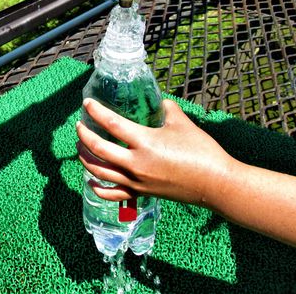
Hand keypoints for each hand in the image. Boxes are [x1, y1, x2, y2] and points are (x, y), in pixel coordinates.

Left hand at [76, 98, 235, 208]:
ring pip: (100, 171)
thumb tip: (158, 101)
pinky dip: (98, 187)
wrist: (216, 184)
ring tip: (80, 147)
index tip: (87, 104)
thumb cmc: (201, 151)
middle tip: (79, 126)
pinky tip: (92, 180)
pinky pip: (113, 194)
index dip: (96, 112)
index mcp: (145, 142)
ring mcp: (137, 182)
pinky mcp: (142, 194)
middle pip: (98, 149)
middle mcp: (136, 164)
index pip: (112, 124)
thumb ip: (166, 109)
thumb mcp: (182, 123)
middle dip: (84, 136)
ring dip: (86, 158)